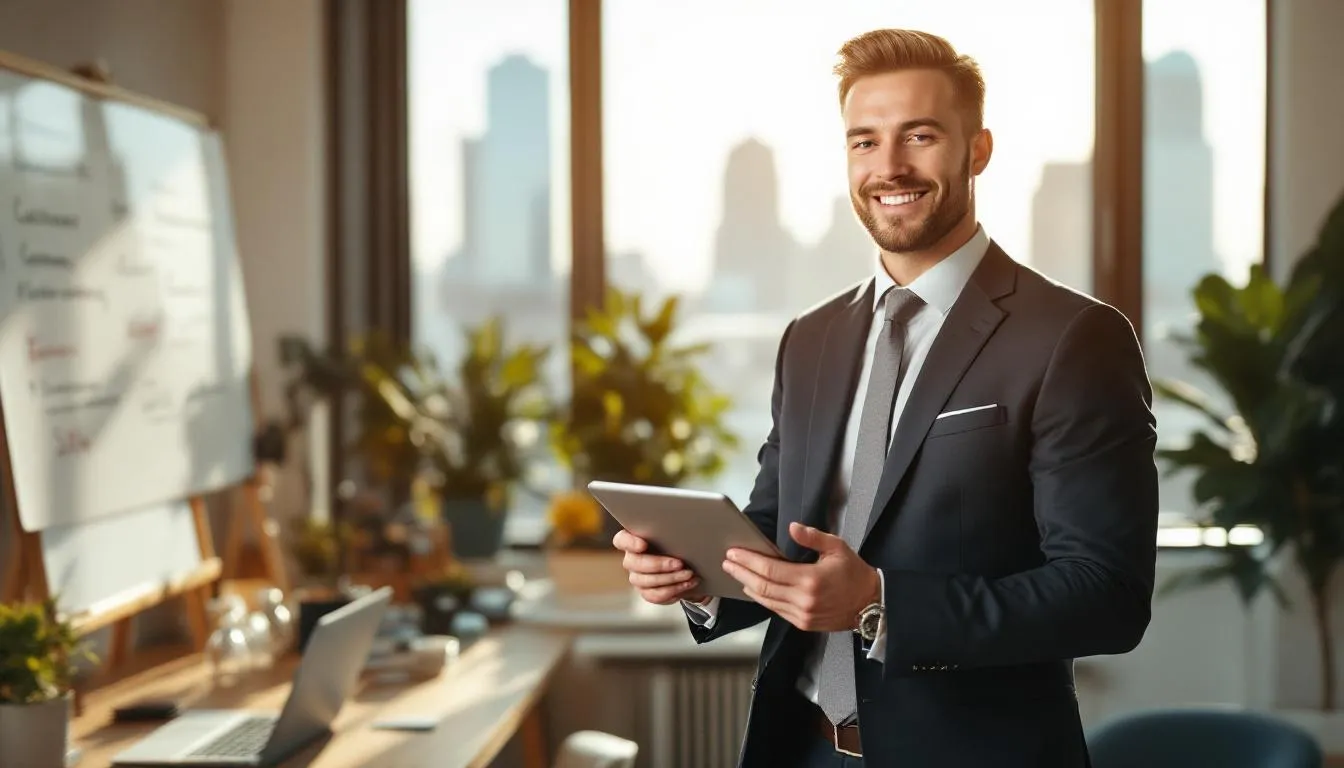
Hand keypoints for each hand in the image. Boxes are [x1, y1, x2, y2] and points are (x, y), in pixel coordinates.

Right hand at [612, 529, 703, 604]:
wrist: (686, 564)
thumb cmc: (678, 542)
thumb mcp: (674, 534)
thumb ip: (671, 530)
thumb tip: (684, 528)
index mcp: (633, 540)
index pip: (621, 540)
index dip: (629, 543)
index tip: (643, 544)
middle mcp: (632, 559)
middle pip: (634, 563)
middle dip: (658, 564)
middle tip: (680, 563)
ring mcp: (637, 577)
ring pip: (646, 581)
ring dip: (671, 578)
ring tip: (689, 574)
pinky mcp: (646, 592)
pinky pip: (655, 595)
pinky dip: (674, 590)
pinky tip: (688, 583)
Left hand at [722, 522, 878, 631]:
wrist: (870, 603)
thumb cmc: (854, 573)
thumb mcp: (837, 547)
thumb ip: (812, 537)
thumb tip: (792, 527)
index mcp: (810, 579)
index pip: (770, 569)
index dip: (748, 561)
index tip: (734, 553)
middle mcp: (803, 599)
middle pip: (762, 586)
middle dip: (741, 573)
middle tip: (727, 562)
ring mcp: (802, 614)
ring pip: (766, 601)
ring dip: (749, 586)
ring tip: (736, 574)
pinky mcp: (803, 624)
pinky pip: (776, 610)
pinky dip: (762, 599)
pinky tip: (754, 589)